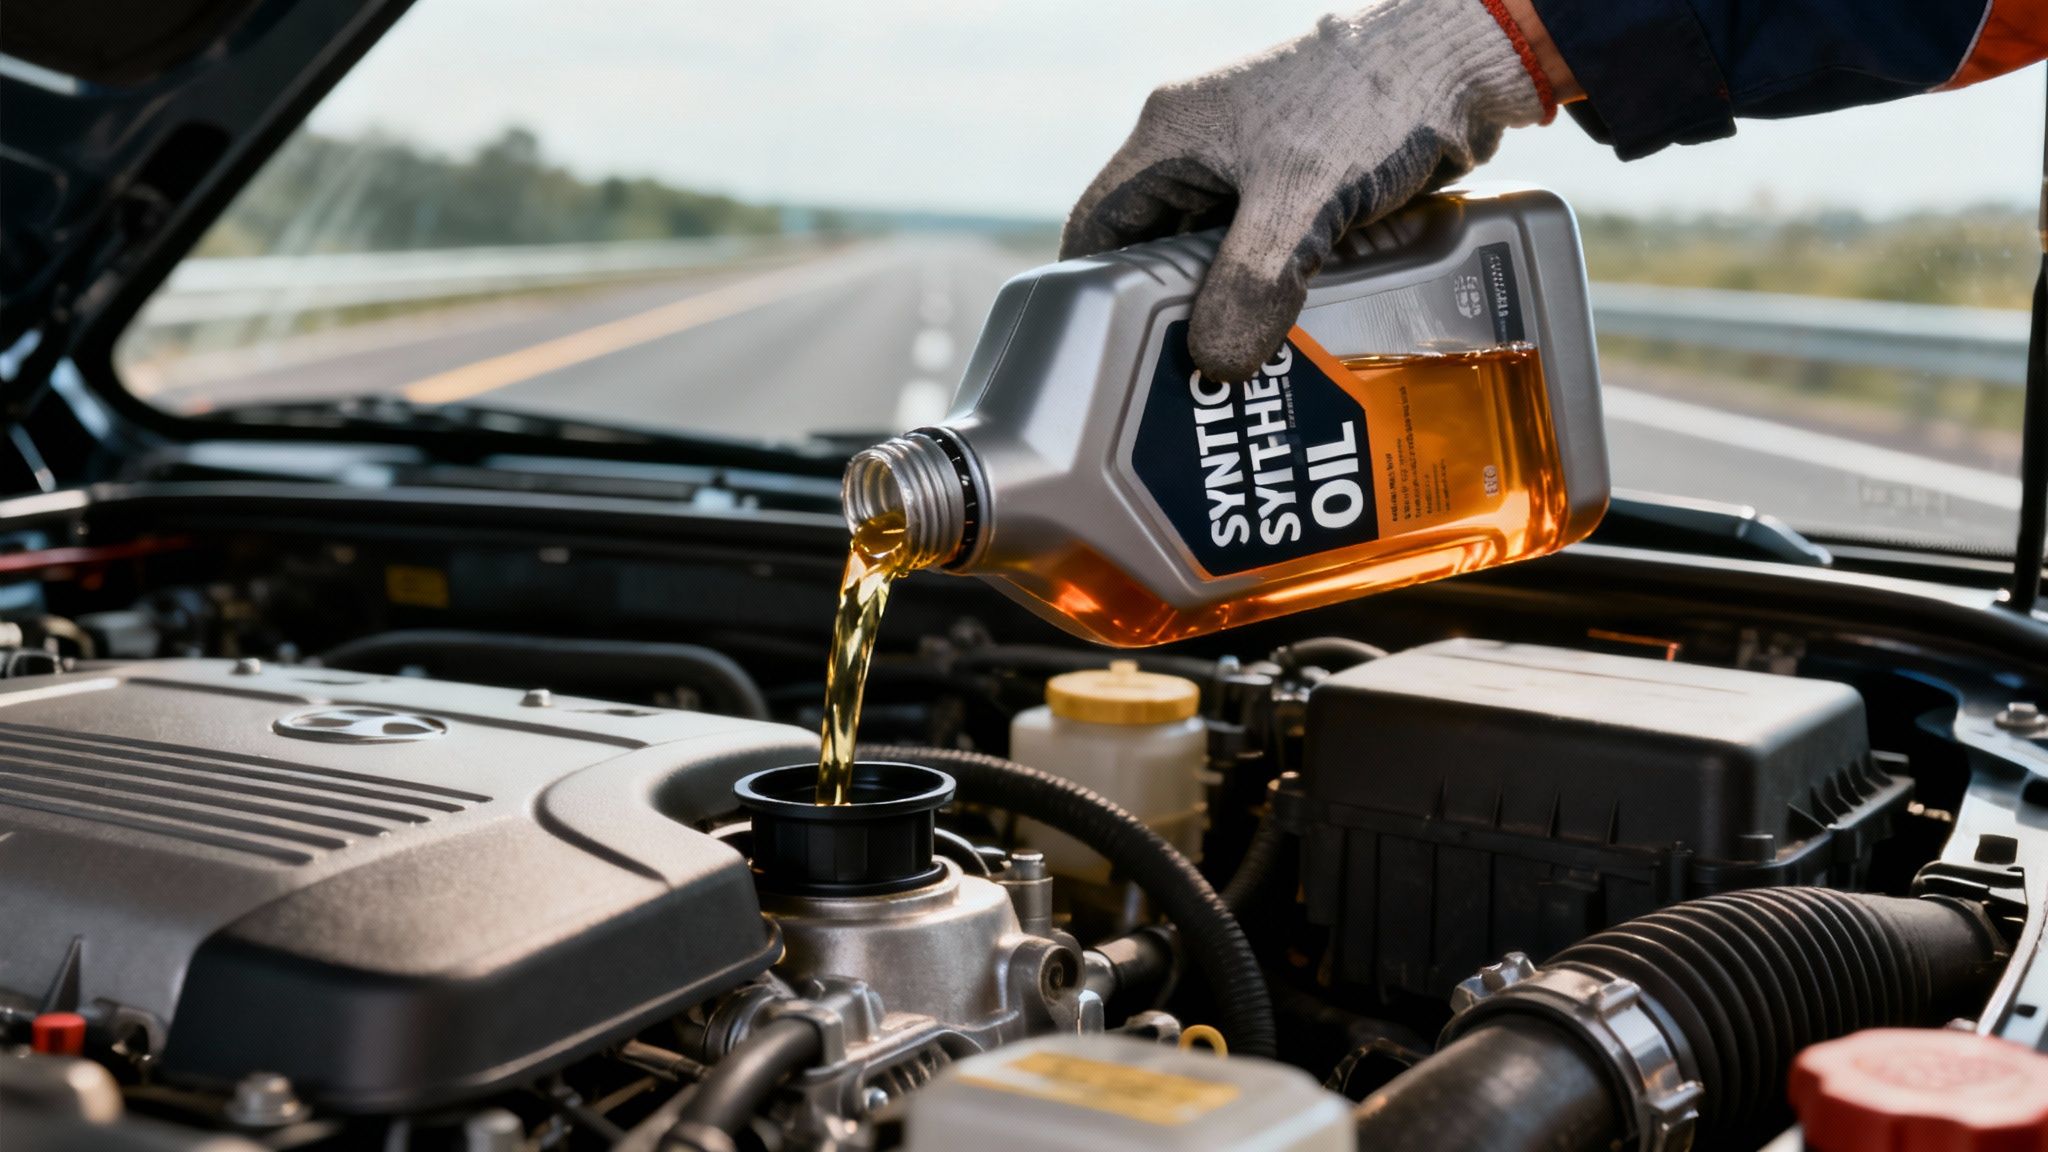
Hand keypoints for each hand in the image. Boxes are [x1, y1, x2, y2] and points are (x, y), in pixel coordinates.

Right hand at [1061, 0, 1556, 381]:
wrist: (1461, 59)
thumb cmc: (1369, 101)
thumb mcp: (1298, 199)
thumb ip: (1250, 284)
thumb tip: (1215, 364)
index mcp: (1171, 139)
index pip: (1097, 228)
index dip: (1088, 296)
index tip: (1100, 361)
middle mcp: (1203, 153)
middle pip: (1154, 253)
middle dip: (1164, 318)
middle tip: (1175, 388)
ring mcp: (1255, 170)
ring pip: (1216, 259)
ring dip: (1227, 311)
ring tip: (1234, 379)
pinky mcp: (1306, 187)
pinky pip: (1270, 255)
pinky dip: (1274, 297)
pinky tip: (1289, 341)